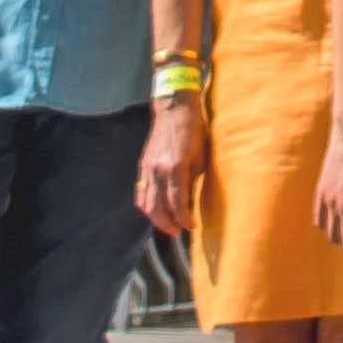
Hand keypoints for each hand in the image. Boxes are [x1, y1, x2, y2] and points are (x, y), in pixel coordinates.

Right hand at [137, 99, 204, 237]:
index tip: (192, 227)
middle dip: (168, 224)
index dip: (184, 220)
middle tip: (179, 232)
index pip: (178, 203)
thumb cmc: (195, 131)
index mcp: (176, 168)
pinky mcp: (143, 165)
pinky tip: (155, 211)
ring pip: (146, 203)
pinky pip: (141, 192)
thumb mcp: (201, 157)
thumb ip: (193, 181)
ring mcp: (147, 168)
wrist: (175, 109)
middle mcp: (158, 170)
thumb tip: (191, 202)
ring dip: (156, 219)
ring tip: (168, 226)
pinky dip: (146, 206)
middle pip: (158, 208)